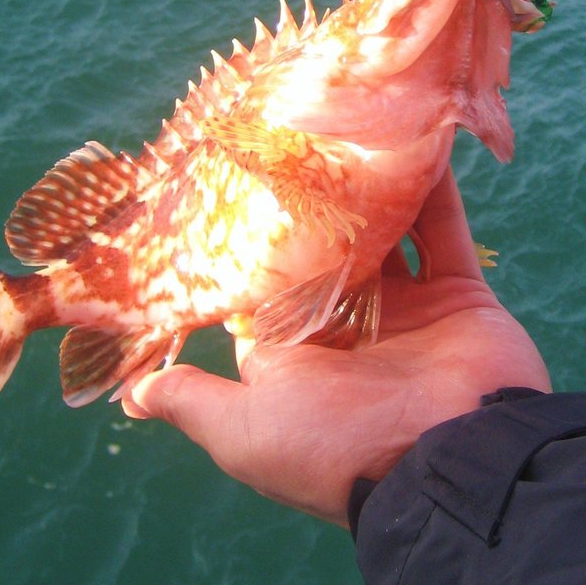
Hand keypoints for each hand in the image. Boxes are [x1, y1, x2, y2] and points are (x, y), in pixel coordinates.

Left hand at [123, 166, 550, 526]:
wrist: (448, 461)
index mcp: (297, 358)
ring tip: (348, 123)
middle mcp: (349, 329)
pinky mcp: (456, 293)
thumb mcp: (243, 429)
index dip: (245, 248)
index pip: (261, 292)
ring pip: (382, 232)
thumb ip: (192, 401)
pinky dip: (432, 187)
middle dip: (310, 205)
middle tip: (290, 135)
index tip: (225, 189)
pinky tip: (413, 137)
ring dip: (369, 186)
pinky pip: (442, 229)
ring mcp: (405, 309)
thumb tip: (129, 395)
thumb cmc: (333, 444)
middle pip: (324, 254)